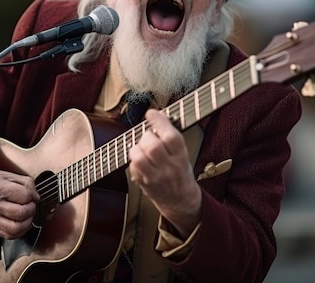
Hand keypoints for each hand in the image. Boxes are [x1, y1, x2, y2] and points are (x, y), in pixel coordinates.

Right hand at [0, 170, 38, 239]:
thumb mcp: (8, 175)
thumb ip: (26, 183)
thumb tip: (36, 196)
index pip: (24, 195)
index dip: (32, 196)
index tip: (32, 195)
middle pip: (21, 213)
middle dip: (31, 209)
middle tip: (30, 205)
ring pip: (15, 228)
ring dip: (27, 222)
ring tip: (27, 215)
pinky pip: (9, 235)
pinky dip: (20, 231)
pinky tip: (21, 223)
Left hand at [128, 109, 201, 237]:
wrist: (181, 201)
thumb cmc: (180, 172)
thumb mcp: (183, 154)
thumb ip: (171, 137)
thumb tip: (156, 116)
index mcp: (181, 157)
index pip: (170, 136)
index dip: (159, 121)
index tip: (152, 113)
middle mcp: (169, 168)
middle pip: (152, 146)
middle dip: (147, 136)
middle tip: (149, 136)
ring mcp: (155, 177)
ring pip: (138, 157)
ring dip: (136, 147)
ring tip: (142, 148)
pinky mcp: (143, 184)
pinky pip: (132, 167)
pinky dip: (133, 159)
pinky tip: (140, 159)